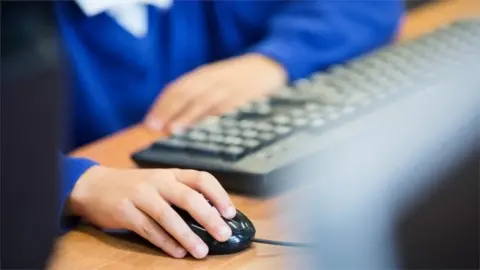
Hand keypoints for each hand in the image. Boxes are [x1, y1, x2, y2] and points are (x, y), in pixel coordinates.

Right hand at [69, 166, 235, 258]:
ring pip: (168, 216)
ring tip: (201, 251)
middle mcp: (157, 182)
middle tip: (223, 234)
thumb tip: (212, 218)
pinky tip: (177, 252)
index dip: (219, 195)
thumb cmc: (134, 187)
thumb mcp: (160, 183)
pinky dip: (165, 242)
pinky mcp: (124, 212)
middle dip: (209, 217)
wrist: (94, 186)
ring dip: (187, 236)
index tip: (230, 213)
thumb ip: (182, 195)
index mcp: (171, 174)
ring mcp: (140, 196)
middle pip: (188, 198)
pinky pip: (148, 229)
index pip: (201, 178)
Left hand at [144, 53, 286, 131]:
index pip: (177, 89)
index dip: (162, 106)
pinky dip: (215, 118)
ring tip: (175, 129)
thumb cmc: (236, 80)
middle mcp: (214, 80)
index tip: (149, 123)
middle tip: (157, 127)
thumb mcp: (214, 82)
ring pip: (206, 101)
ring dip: (189, 116)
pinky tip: (206, 129)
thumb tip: (169, 123)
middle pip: (188, 94)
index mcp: (203, 76)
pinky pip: (229, 107)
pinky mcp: (245, 97)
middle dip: (171, 110)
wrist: (267, 67)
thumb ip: (195, 97)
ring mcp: (230, 87)